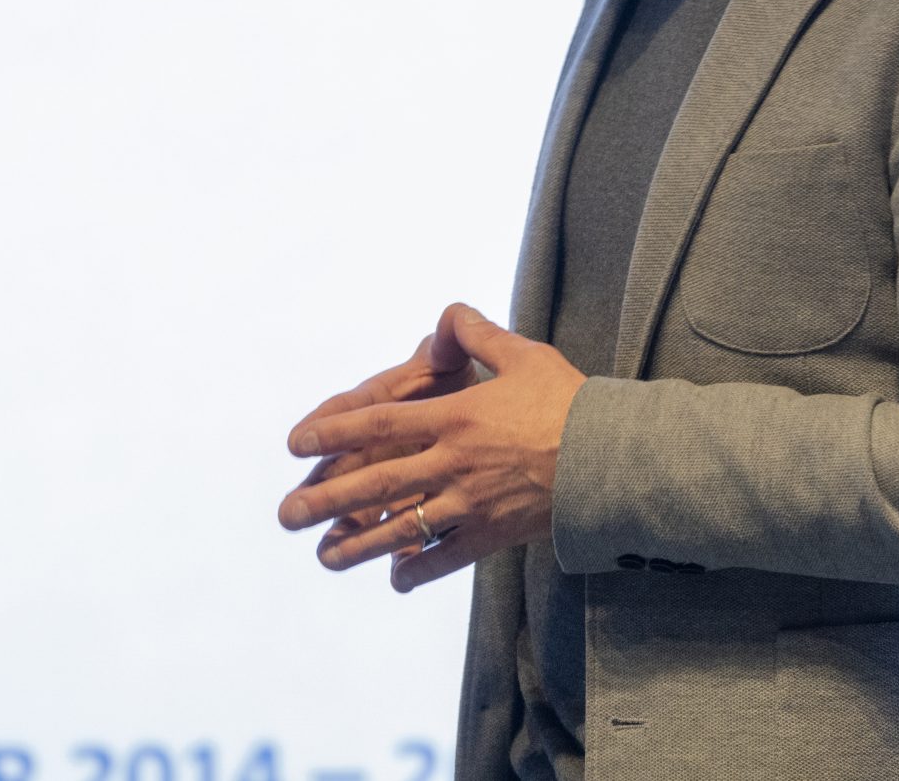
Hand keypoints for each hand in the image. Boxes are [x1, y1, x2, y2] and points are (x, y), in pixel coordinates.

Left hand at [277, 302, 585, 591]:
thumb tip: (442, 319)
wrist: (612, 459)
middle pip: (375, 483)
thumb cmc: (568, 401)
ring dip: (356, 546)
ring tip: (323, 556)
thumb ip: (476, 334)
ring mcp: (469, 504)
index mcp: (456, 417)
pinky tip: (394, 577)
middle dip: (325, 500)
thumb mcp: (523, 354)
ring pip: (400, 528)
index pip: (379, 425)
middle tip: (286, 514)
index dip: (333, 433)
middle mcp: (452, 463)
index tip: (296, 442)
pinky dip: (416, 570)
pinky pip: (445, 558)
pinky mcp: (492, 534)